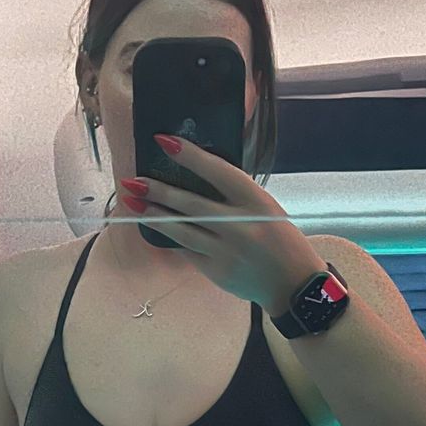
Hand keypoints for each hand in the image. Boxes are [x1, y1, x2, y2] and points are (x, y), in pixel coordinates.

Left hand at [117, 133, 325, 314]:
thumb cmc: (278, 239)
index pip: (217, 172)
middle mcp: (239, 226)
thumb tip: (195, 179)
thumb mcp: (265, 209)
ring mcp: (225, 251)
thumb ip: (235, 196)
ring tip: (133, 203)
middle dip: (158, 191)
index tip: (164, 141)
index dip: (189, 156)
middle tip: (133, 180)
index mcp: (256, 202)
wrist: (292, 284)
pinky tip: (157, 227)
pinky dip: (171, 237)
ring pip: (181, 230)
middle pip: (190, 204)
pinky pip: (186, 250)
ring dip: (155, 215)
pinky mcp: (215, 271)